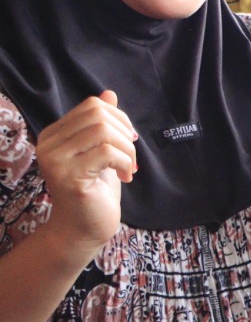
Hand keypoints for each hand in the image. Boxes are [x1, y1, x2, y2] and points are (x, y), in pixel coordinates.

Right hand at [34, 91, 136, 251]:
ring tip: (128, 167)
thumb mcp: (101, 151)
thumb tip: (108, 93)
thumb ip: (101, 124)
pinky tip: (125, 177)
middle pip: (98, 115)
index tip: (128, 141)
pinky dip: (125, 162)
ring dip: (127, 149)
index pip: (92, 106)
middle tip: (130, 156)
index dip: (119, 118)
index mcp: (54, 134)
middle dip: (125, 132)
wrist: (84, 228)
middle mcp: (48, 144)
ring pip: (103, 131)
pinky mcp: (68, 176)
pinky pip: (107, 152)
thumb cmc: (95, 190)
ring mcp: (55, 160)